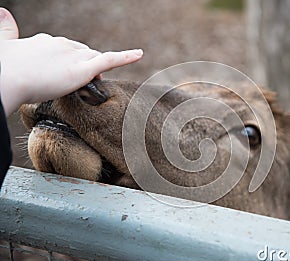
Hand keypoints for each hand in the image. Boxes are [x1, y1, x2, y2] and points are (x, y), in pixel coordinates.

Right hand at [0, 8, 142, 115]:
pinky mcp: (83, 68)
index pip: (67, 49)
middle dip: (85, 65)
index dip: (71, 60)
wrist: (6, 78)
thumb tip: (2, 11)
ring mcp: (74, 55)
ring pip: (94, 59)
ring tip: (89, 83)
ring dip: (96, 70)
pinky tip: (139, 54)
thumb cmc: (3, 67)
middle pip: (84, 53)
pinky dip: (126, 56)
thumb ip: (7, 30)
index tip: (65, 71)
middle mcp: (63, 44)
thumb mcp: (4, 45)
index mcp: (47, 41)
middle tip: (78, 82)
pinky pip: (110, 59)